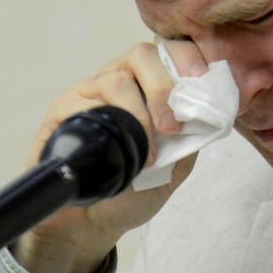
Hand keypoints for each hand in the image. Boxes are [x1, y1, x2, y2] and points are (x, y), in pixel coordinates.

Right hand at [14, 41, 206, 272]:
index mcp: (149, 86)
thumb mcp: (175, 167)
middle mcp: (119, 81)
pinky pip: (83, 103)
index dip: (187, 58)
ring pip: (115, 79)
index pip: (168, 51)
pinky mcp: (63, 111)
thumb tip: (209, 117)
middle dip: (163, 86)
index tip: (201, 81)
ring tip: (150, 154)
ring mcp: (89, 93)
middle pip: (142, 55)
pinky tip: (121, 153)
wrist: (91, 220)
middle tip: (173, 125)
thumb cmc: (135, 189)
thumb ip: (192, 140)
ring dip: (139, 114)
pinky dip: (107, 124)